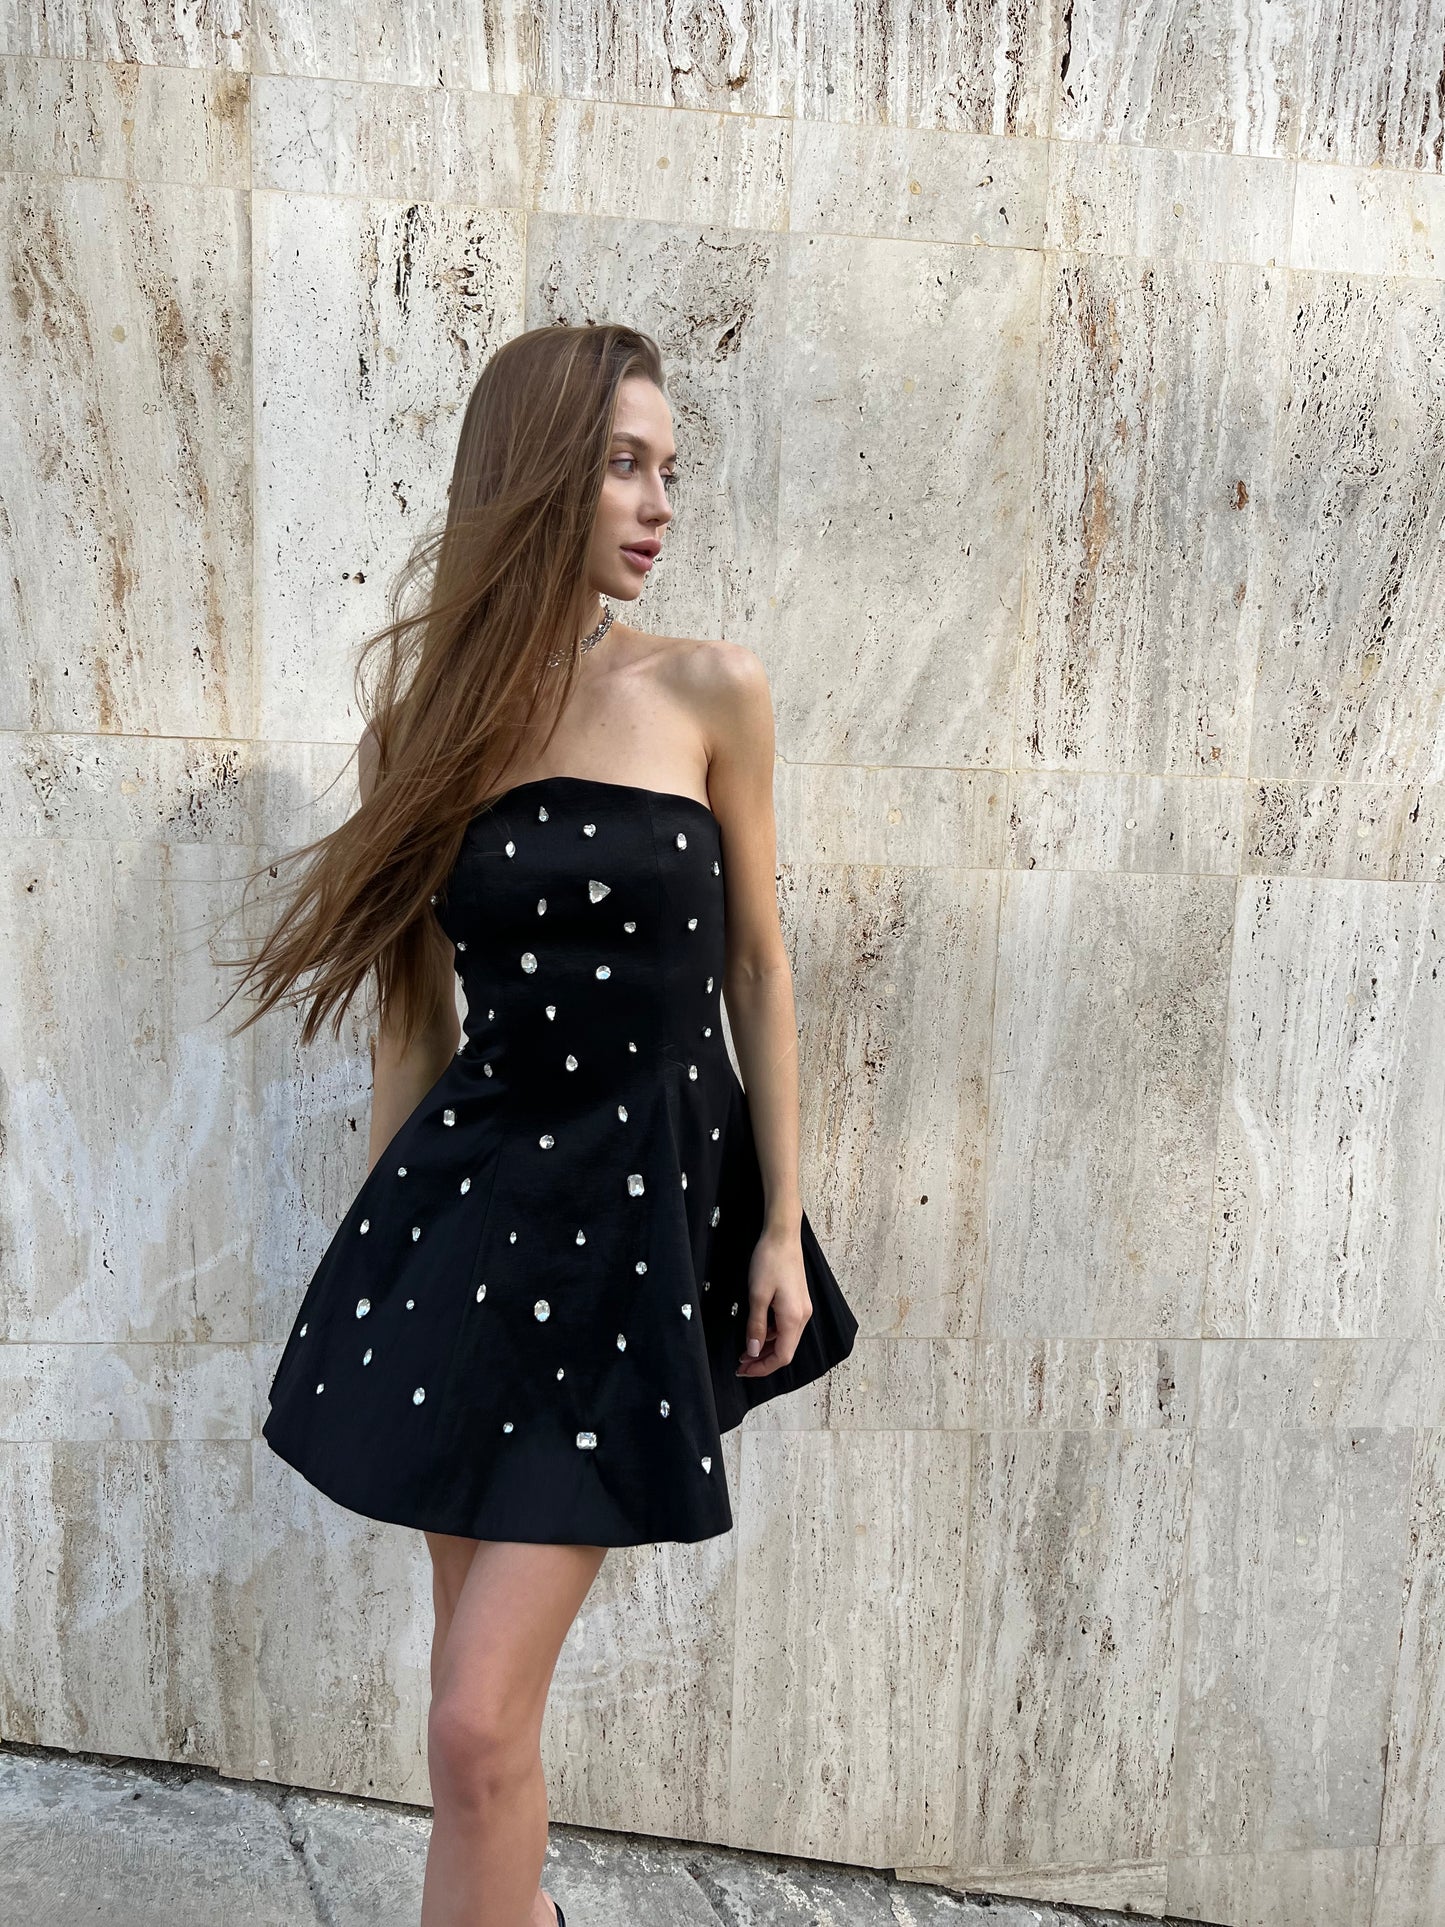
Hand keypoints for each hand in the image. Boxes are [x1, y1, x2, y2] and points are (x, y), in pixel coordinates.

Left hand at [735, 1227, 811, 1376]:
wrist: (782, 1236)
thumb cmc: (770, 1261)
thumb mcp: (757, 1296)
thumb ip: (755, 1326)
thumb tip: (752, 1351)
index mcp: (793, 1318)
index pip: (782, 1356)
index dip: (763, 1368)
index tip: (745, 1370)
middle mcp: (802, 1316)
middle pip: (785, 1350)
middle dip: (763, 1360)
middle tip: (741, 1363)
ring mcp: (801, 1308)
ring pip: (784, 1338)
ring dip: (765, 1347)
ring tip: (745, 1349)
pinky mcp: (797, 1301)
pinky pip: (785, 1325)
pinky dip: (770, 1333)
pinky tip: (756, 1330)